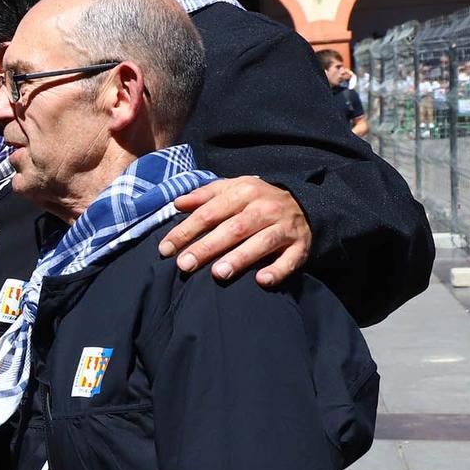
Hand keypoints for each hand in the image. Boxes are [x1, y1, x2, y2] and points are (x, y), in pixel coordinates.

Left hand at [158, 176, 310, 287]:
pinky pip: (290, 259)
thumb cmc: (256, 199)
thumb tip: (177, 203)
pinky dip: (277, 270)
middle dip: (207, 247)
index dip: (186, 231)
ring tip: (218, 273)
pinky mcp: (301, 245)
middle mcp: (265, 208)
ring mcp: (284, 227)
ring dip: (240, 258)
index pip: (209, 213)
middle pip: (232, 229)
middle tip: (185, 265)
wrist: (304, 203)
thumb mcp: (232, 188)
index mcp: (244, 191)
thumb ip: (204, 195)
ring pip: (261, 243)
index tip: (165, 249)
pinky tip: (261, 281)